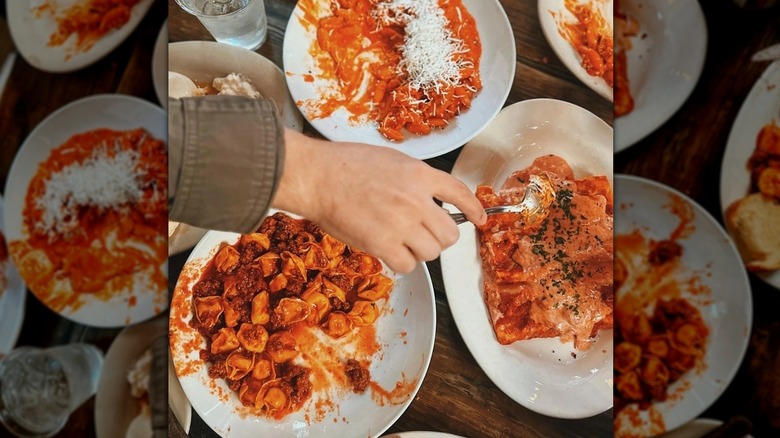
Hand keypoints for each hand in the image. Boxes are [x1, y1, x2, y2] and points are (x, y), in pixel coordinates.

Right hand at [272, 129, 485, 272]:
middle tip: (422, 236)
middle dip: (439, 238)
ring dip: (419, 251)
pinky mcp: (383, 244)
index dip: (474, 209)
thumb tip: (428, 200)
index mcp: (420, 175)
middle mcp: (416, 200)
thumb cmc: (345, 164)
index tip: (480, 219)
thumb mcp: (391, 160)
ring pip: (431, 252)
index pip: (460, 194)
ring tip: (399, 241)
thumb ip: (414, 179)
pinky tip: (387, 251)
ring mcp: (401, 223)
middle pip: (450, 234)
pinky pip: (408, 265)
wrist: (318, 176)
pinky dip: (400, 262)